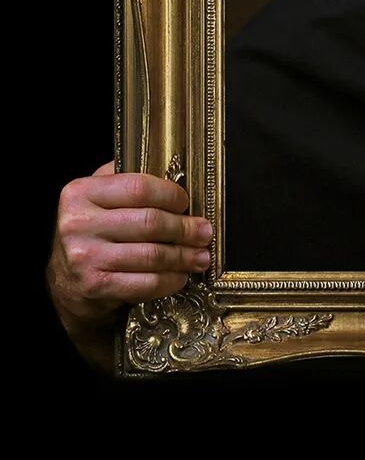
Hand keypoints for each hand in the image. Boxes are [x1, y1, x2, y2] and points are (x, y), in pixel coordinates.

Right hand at [46, 161, 213, 367]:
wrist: (65, 281)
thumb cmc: (92, 231)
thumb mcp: (98, 198)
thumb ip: (127, 180)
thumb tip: (177, 173)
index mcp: (81, 192)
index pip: (138, 187)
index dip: (170, 194)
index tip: (187, 202)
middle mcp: (78, 224)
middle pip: (150, 222)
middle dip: (185, 228)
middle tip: (204, 232)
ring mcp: (84, 257)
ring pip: (152, 255)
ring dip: (184, 256)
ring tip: (200, 256)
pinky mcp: (95, 286)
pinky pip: (145, 283)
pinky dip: (170, 280)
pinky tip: (181, 276)